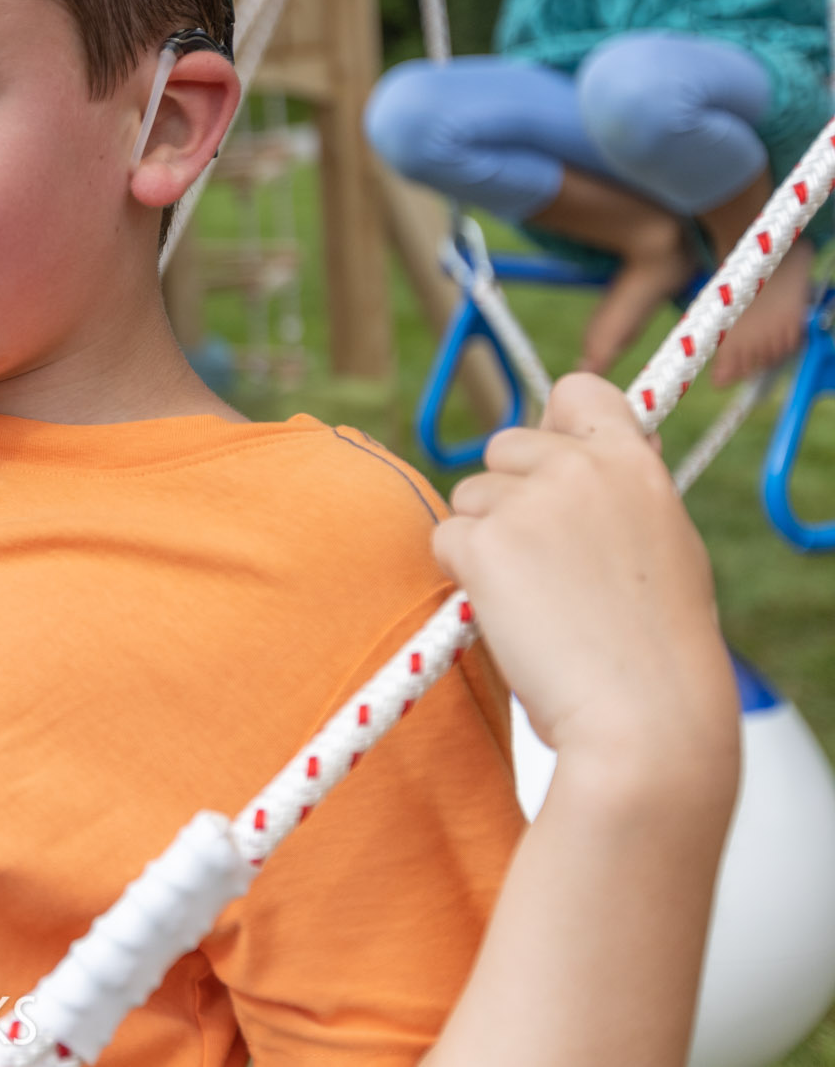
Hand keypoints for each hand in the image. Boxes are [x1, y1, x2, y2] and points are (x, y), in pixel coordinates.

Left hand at [431, 375, 734, 777]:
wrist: (645, 718)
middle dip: (507, 495)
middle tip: (540, 563)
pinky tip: (507, 614)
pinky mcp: (483, 542)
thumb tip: (577, 452)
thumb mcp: (664, 545)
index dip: (554, 423)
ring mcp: (528, 502)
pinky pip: (445, 538)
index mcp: (635, 464)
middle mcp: (581, 468)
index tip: (550, 464)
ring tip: (536, 600)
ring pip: (470, 496)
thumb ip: (621, 492)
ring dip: (485, 540)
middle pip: (505, 444)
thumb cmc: (657, 649)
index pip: (577, 392)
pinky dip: (461, 574)